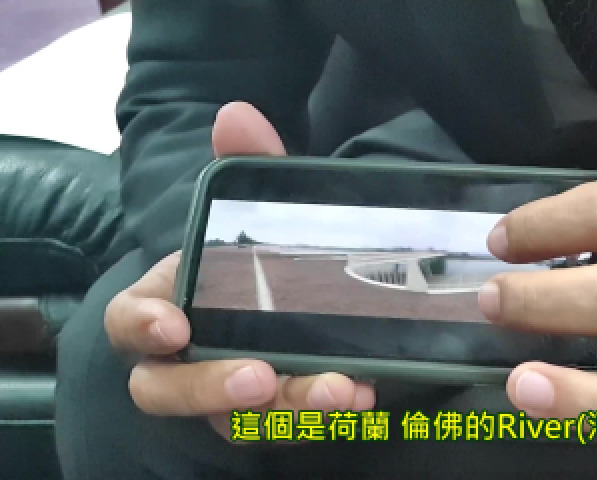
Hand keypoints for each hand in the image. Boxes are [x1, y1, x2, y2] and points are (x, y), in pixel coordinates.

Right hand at [105, 102, 374, 441]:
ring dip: (288, 407)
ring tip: (338, 389)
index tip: (175, 325)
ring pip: (237, 419)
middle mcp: (185, 359)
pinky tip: (363, 390)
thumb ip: (247, 167)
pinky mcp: (270, 413)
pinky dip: (324, 411)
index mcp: (166, 303)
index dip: (142, 326)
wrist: (291, 299)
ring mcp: (226, 393)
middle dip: (211, 388)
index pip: (129, 321)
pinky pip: (287, 425)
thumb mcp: (255, 211)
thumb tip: (237, 116)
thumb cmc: (250, 260)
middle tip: (260, 379)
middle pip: (167, 391)